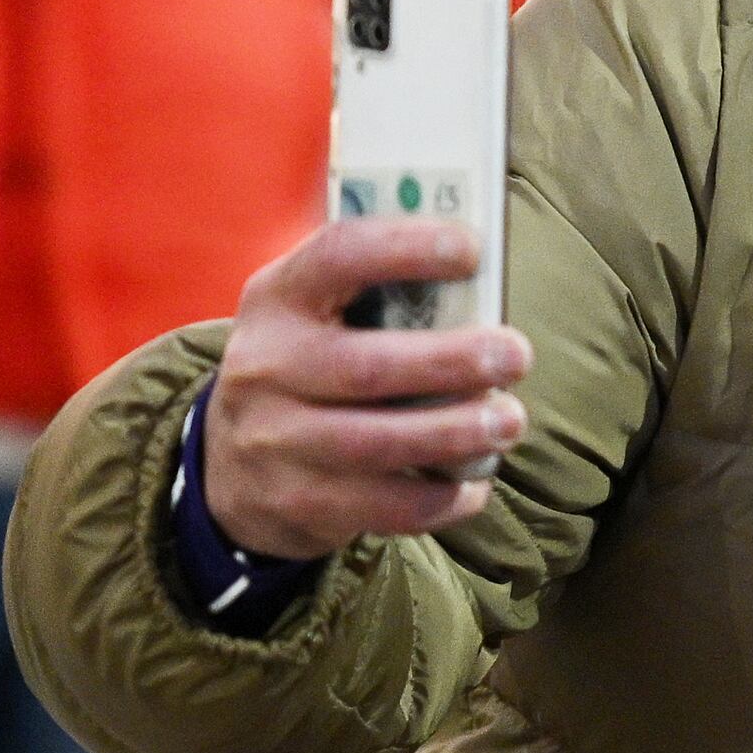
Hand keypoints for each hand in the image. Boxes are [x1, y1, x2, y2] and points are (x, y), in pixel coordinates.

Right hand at [205, 218, 531, 559]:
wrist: (236, 465)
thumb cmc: (312, 367)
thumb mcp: (320, 314)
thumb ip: (386, 294)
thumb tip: (487, 290)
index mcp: (278, 299)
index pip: (336, 256)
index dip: (406, 248)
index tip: (471, 249)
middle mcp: (265, 366)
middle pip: (365, 366)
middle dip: (451, 361)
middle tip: (516, 355)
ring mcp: (273, 440)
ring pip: (376, 443)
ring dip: (456, 433)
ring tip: (509, 421)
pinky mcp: (297, 502)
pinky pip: (383, 505)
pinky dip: (443, 498)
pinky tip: (477, 481)